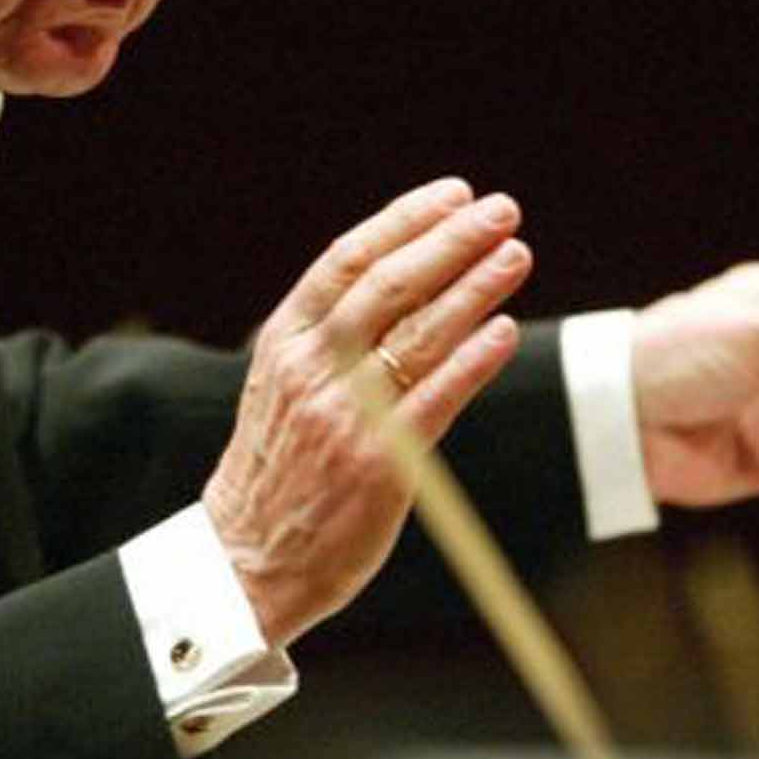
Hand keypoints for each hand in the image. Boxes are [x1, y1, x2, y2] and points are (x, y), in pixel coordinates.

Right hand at [202, 178, 531, 647]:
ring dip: (474, 288)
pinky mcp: (377, 464)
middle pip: (390, 285)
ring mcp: (344, 415)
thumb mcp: (281, 387)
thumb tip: (395, 288)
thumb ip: (327, 341)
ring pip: (419, 333)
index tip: (453, 195)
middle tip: (501, 211)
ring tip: (516, 256)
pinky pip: (436, 400)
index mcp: (285, 342)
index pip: (348, 260)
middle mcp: (311, 369)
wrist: (242, 563)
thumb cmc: (273, 473)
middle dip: (451, 240)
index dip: (405, 221)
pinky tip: (503, 332)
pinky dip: (473, 360)